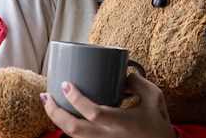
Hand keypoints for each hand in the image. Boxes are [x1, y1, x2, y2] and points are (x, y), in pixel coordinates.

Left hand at [40, 73, 176, 137]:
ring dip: (57, 120)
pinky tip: (62, 116)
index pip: (93, 113)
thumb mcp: (154, 96)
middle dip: (55, 112)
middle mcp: (109, 137)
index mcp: (122, 123)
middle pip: (74, 129)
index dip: (76, 99)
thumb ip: (137, 81)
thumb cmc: (158, 121)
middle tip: (47, 95)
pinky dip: (67, 128)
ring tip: (49, 103)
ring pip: (72, 137)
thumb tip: (119, 73)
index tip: (65, 84)